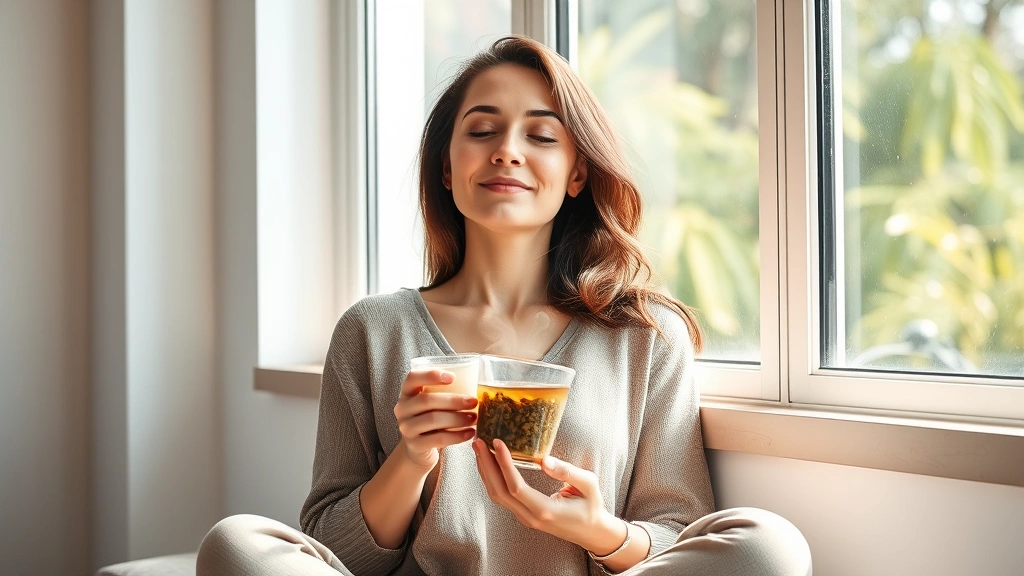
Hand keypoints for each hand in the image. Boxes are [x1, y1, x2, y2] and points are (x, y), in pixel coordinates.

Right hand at [393, 369, 477, 471]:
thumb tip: (477, 386)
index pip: (412, 378)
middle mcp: (402, 409)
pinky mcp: (415, 445)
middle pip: (427, 400)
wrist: (418, 449)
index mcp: (407, 393)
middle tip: (474, 402)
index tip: (453, 377)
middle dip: (454, 400)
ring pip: (433, 419)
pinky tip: (470, 433)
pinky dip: (457, 436)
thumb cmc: (430, 419)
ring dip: (458, 418)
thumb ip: (445, 393)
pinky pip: (439, 439)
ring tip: (474, 418)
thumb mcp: (433, 404)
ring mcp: (406, 428)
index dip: (431, 375)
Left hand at [472, 438, 625, 554]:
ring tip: (479, 448)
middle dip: (486, 465)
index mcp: (545, 510)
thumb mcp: (589, 485)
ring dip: (485, 471)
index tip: (497, 443)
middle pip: (498, 492)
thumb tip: (544, 460)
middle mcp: (530, 516)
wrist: (592, 533)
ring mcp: (525, 517)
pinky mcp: (523, 514)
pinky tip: (489, 463)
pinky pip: (502, 497)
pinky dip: (492, 478)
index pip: (516, 487)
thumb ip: (568, 472)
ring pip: (497, 495)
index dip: (503, 464)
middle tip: (478, 442)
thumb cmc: (592, 507)